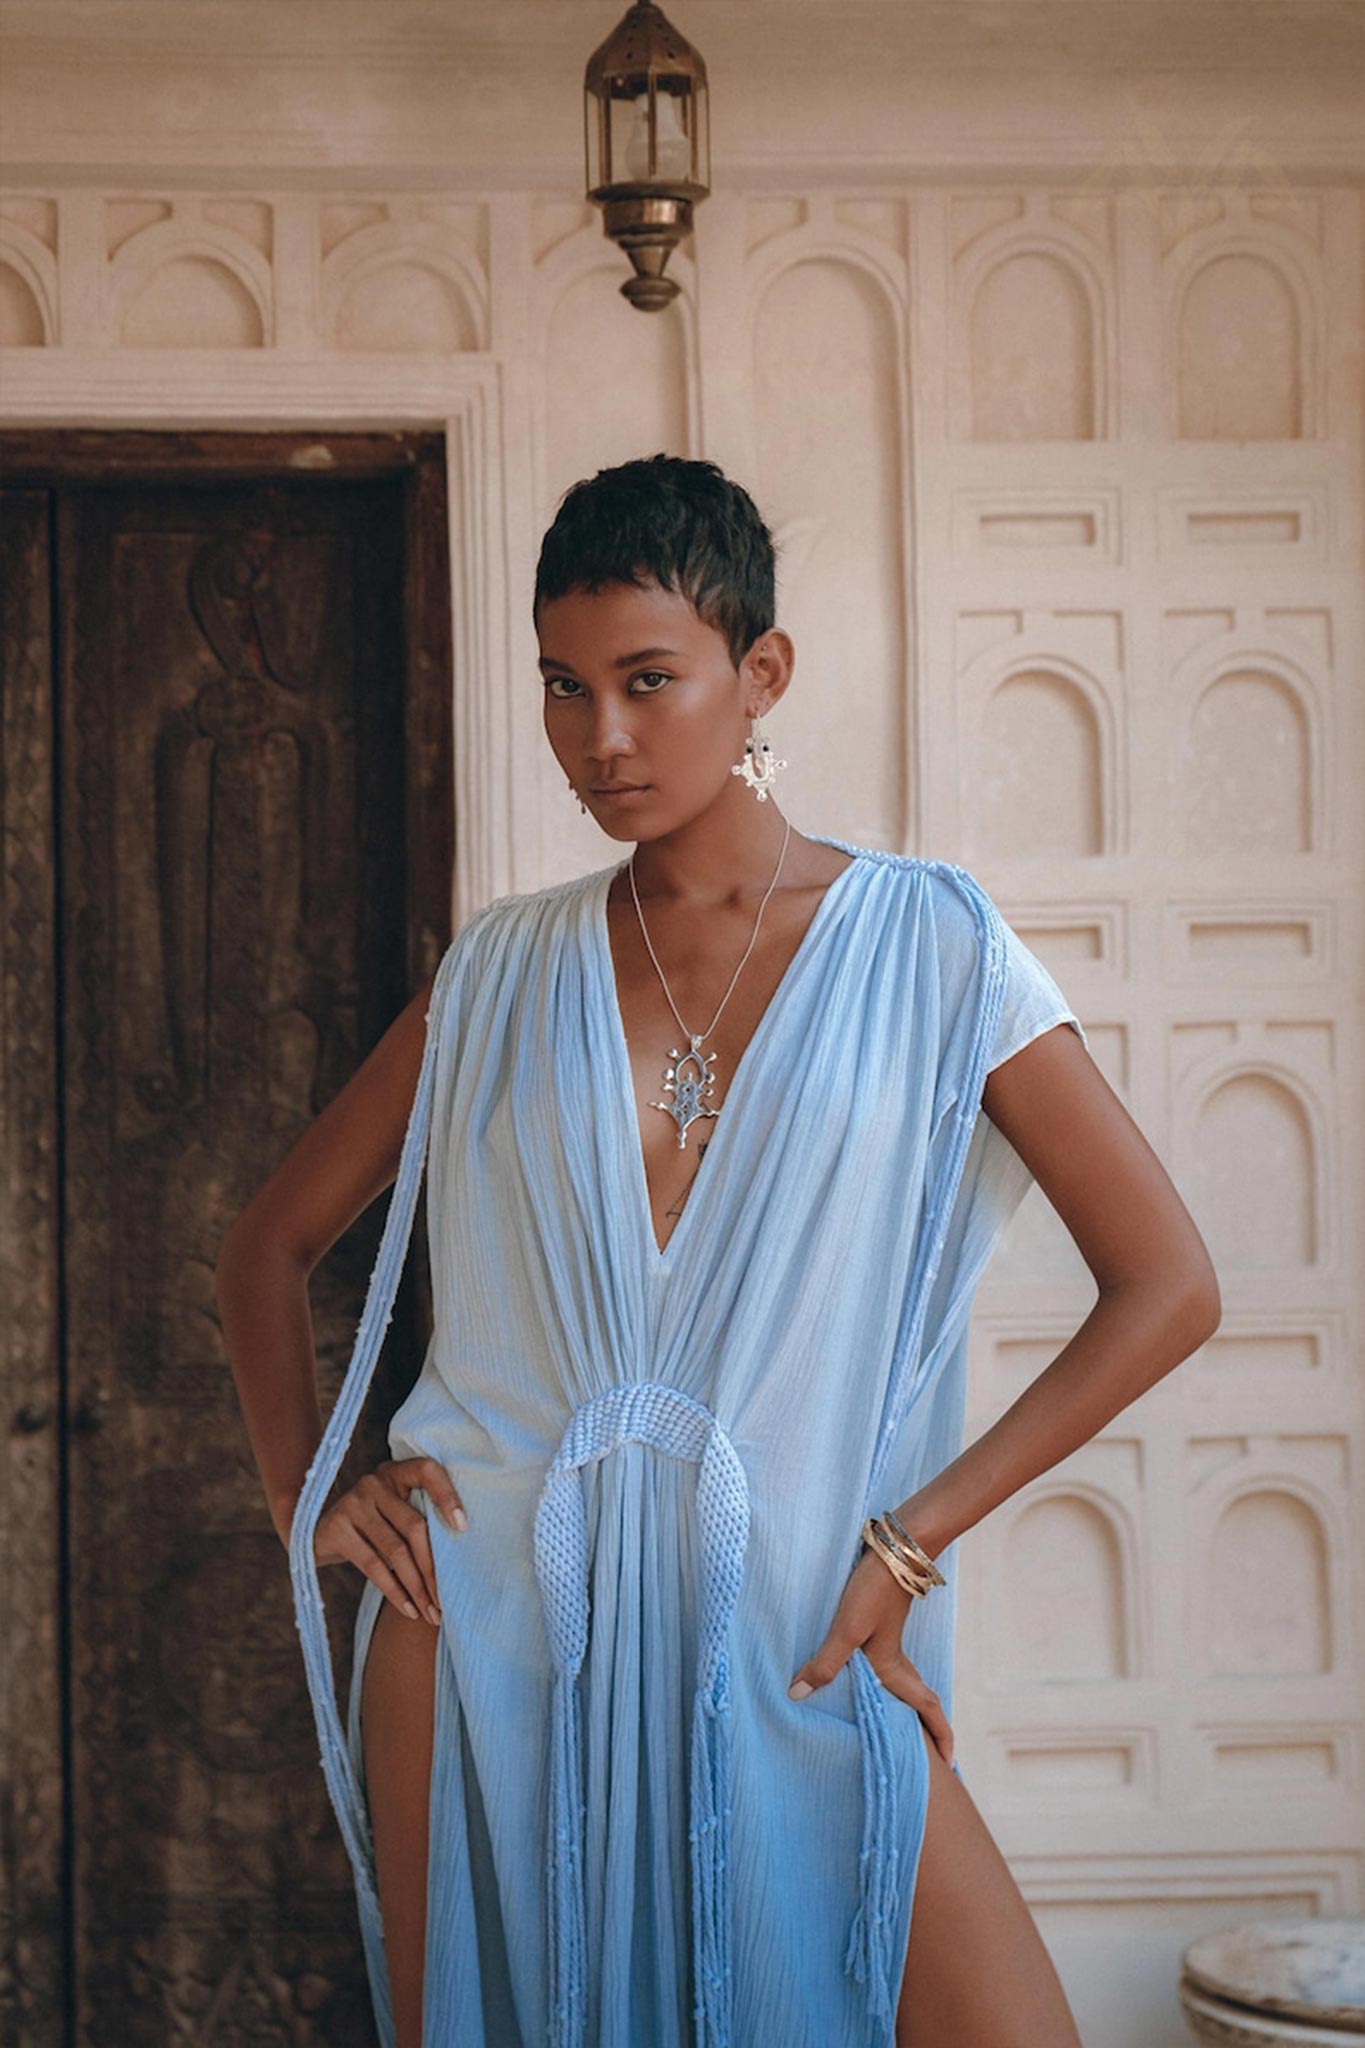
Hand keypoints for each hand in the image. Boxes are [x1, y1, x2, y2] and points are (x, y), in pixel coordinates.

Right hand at [311, 1456, 467, 1627]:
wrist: (315, 1532)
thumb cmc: (370, 1526)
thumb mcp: (393, 1513)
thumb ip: (418, 1520)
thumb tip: (460, 1558)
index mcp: (395, 1473)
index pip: (427, 1471)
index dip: (447, 1496)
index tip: (463, 1527)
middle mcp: (374, 1482)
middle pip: (414, 1526)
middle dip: (433, 1568)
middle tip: (446, 1600)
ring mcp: (353, 1504)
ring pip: (396, 1551)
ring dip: (417, 1587)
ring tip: (431, 1613)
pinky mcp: (338, 1529)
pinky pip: (373, 1566)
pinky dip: (395, 1592)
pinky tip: (409, 1609)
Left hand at [787, 1548, 953, 1766]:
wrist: (895, 1548)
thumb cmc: (875, 1590)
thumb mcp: (847, 1628)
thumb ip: (826, 1662)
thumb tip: (799, 1696)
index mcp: (895, 1669)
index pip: (927, 1710)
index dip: (940, 1738)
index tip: (948, 1767)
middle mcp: (897, 1662)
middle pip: (918, 1705)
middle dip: (924, 1733)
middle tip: (922, 1760)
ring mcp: (891, 1644)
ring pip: (904, 1687)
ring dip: (905, 1710)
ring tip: (894, 1731)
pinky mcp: (881, 1628)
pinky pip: (889, 1669)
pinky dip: (886, 1687)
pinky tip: (866, 1685)